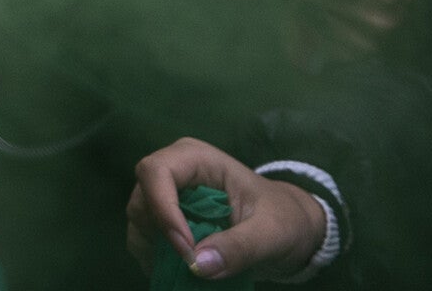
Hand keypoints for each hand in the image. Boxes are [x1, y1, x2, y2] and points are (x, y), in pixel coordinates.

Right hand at [127, 140, 330, 279]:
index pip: (156, 172)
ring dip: (157, 250)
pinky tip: (181, 271)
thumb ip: (239, 247)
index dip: (163, 209)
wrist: (292, 230)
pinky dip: (156, 258)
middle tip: (191, 265)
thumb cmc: (284, 220)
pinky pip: (145, 238)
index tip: (187, 250)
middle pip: (143, 199)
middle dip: (160, 235)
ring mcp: (167, 196)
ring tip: (187, 271)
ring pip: (140, 221)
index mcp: (196, 159)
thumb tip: (198, 265)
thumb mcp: (272, 233)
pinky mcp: (165, 220)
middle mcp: (174, 173)